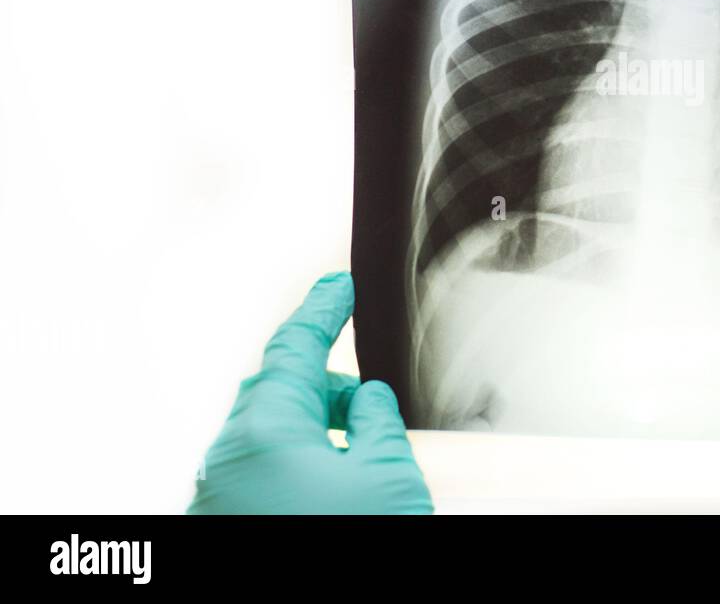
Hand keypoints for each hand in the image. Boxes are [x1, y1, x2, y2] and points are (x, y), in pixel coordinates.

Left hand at [189, 272, 433, 513]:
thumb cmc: (344, 546)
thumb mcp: (388, 478)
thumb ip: (379, 423)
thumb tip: (368, 401)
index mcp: (265, 431)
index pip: (295, 346)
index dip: (322, 311)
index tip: (337, 288)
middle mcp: (226, 460)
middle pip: (280, 394)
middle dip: (328, 387)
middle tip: (370, 400)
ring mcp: (216, 497)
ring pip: (268, 440)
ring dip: (313, 433)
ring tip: (358, 460)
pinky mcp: (220, 522)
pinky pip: (258, 477)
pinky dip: (295, 468)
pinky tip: (330, 491)